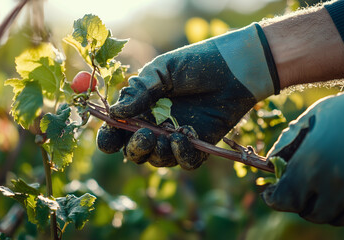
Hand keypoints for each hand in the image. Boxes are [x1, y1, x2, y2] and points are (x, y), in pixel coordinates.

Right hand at [97, 23, 278, 169]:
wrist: (234, 68)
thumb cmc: (196, 63)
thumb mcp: (162, 70)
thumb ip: (139, 91)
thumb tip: (116, 112)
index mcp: (141, 108)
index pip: (118, 131)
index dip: (110, 138)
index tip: (109, 139)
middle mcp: (156, 126)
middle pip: (135, 151)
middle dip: (135, 149)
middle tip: (144, 135)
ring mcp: (176, 137)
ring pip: (158, 160)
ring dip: (158, 152)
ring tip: (167, 135)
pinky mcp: (199, 145)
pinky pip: (185, 162)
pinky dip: (181, 155)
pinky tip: (183, 138)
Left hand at [262, 86, 343, 225]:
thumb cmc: (343, 110)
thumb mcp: (310, 119)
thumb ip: (287, 141)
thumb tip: (270, 162)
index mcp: (311, 163)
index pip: (285, 199)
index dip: (274, 198)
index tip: (270, 193)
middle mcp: (333, 182)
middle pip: (307, 212)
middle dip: (298, 202)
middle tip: (296, 191)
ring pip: (330, 218)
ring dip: (320, 208)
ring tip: (318, 192)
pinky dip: (342, 211)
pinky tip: (338, 195)